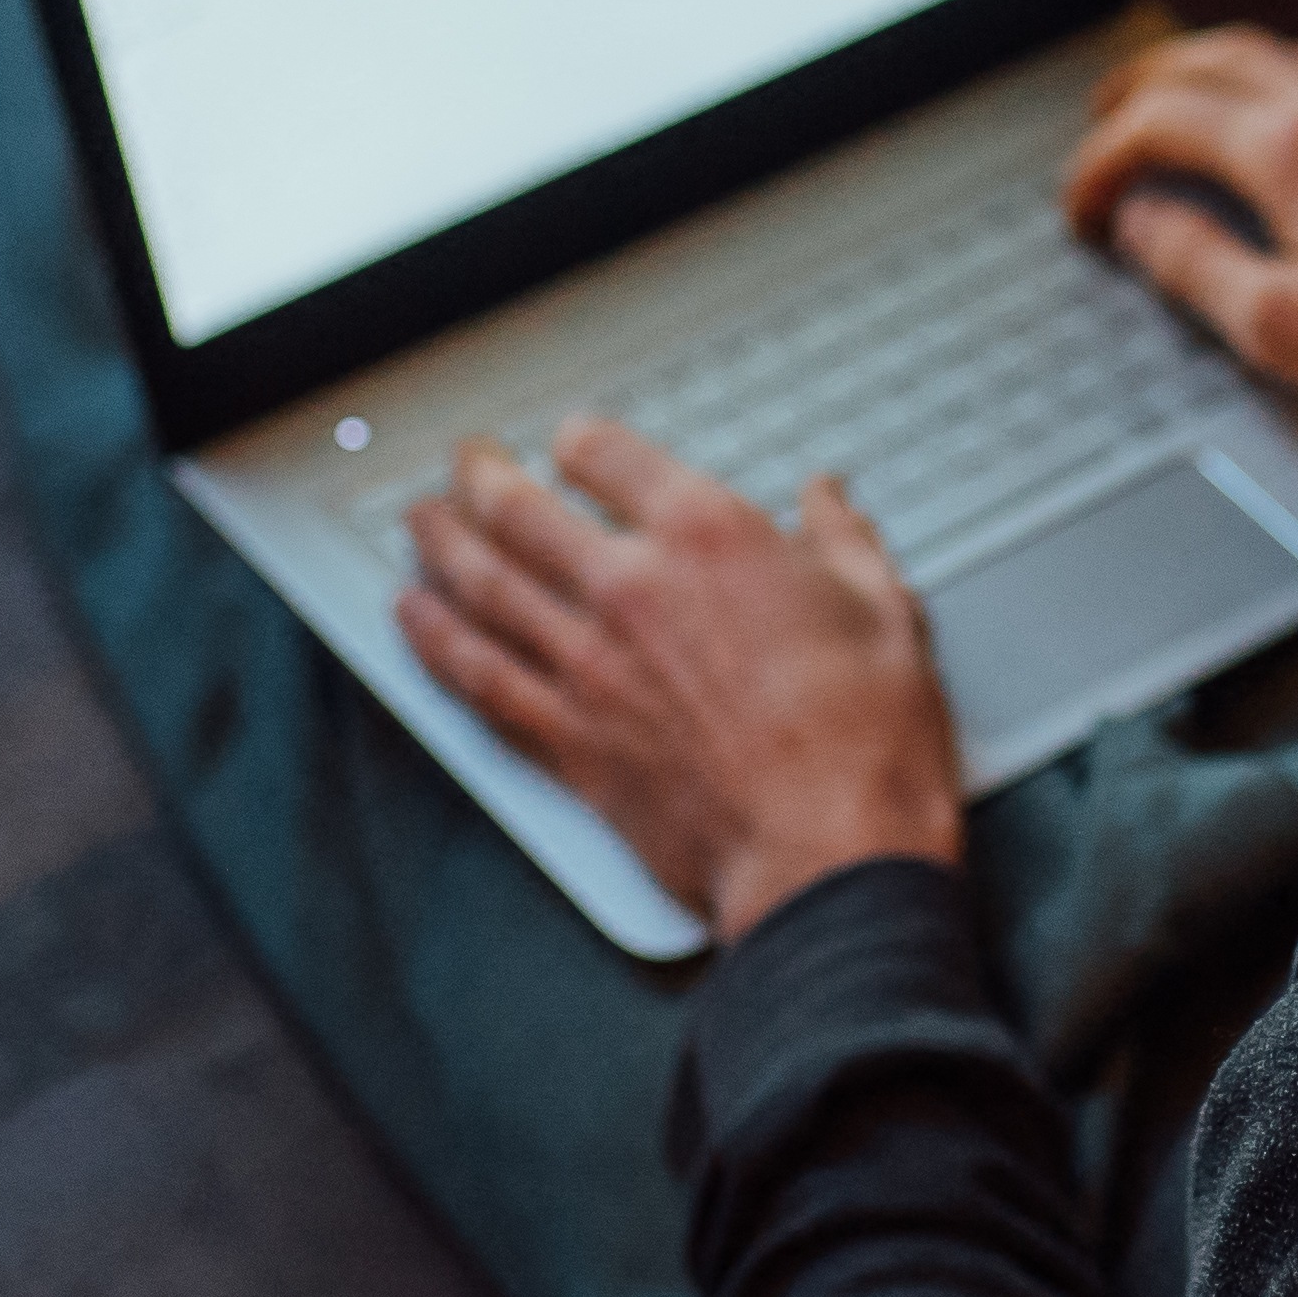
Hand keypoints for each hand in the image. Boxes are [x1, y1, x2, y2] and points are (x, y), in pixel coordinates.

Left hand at [394, 416, 964, 939]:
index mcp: (707, 536)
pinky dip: (435, 642)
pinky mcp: (567, 741)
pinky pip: (477, 678)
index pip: (607, 454)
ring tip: (418, 522)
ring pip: (480, 587)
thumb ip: (843, 543)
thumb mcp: (883, 612)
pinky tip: (414, 620)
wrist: (827, 855)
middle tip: (464, 463)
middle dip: (481, 478)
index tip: (573, 443)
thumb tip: (830, 502)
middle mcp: (628, 588)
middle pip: (518, 511)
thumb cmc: (864, 742)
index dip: (581, 441)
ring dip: (438, 546)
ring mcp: (586, 667)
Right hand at [1059, 18, 1297, 439]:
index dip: (1101, 163)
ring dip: (1226, 60)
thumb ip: (1193, 265)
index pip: (1160, 125)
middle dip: (1143, 86)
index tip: (1080, 211)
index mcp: (1287, 152)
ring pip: (1295, 50)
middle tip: (1102, 121)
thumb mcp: (1273, 328)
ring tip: (1187, 84)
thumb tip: (1142, 223)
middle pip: (1214, 62)